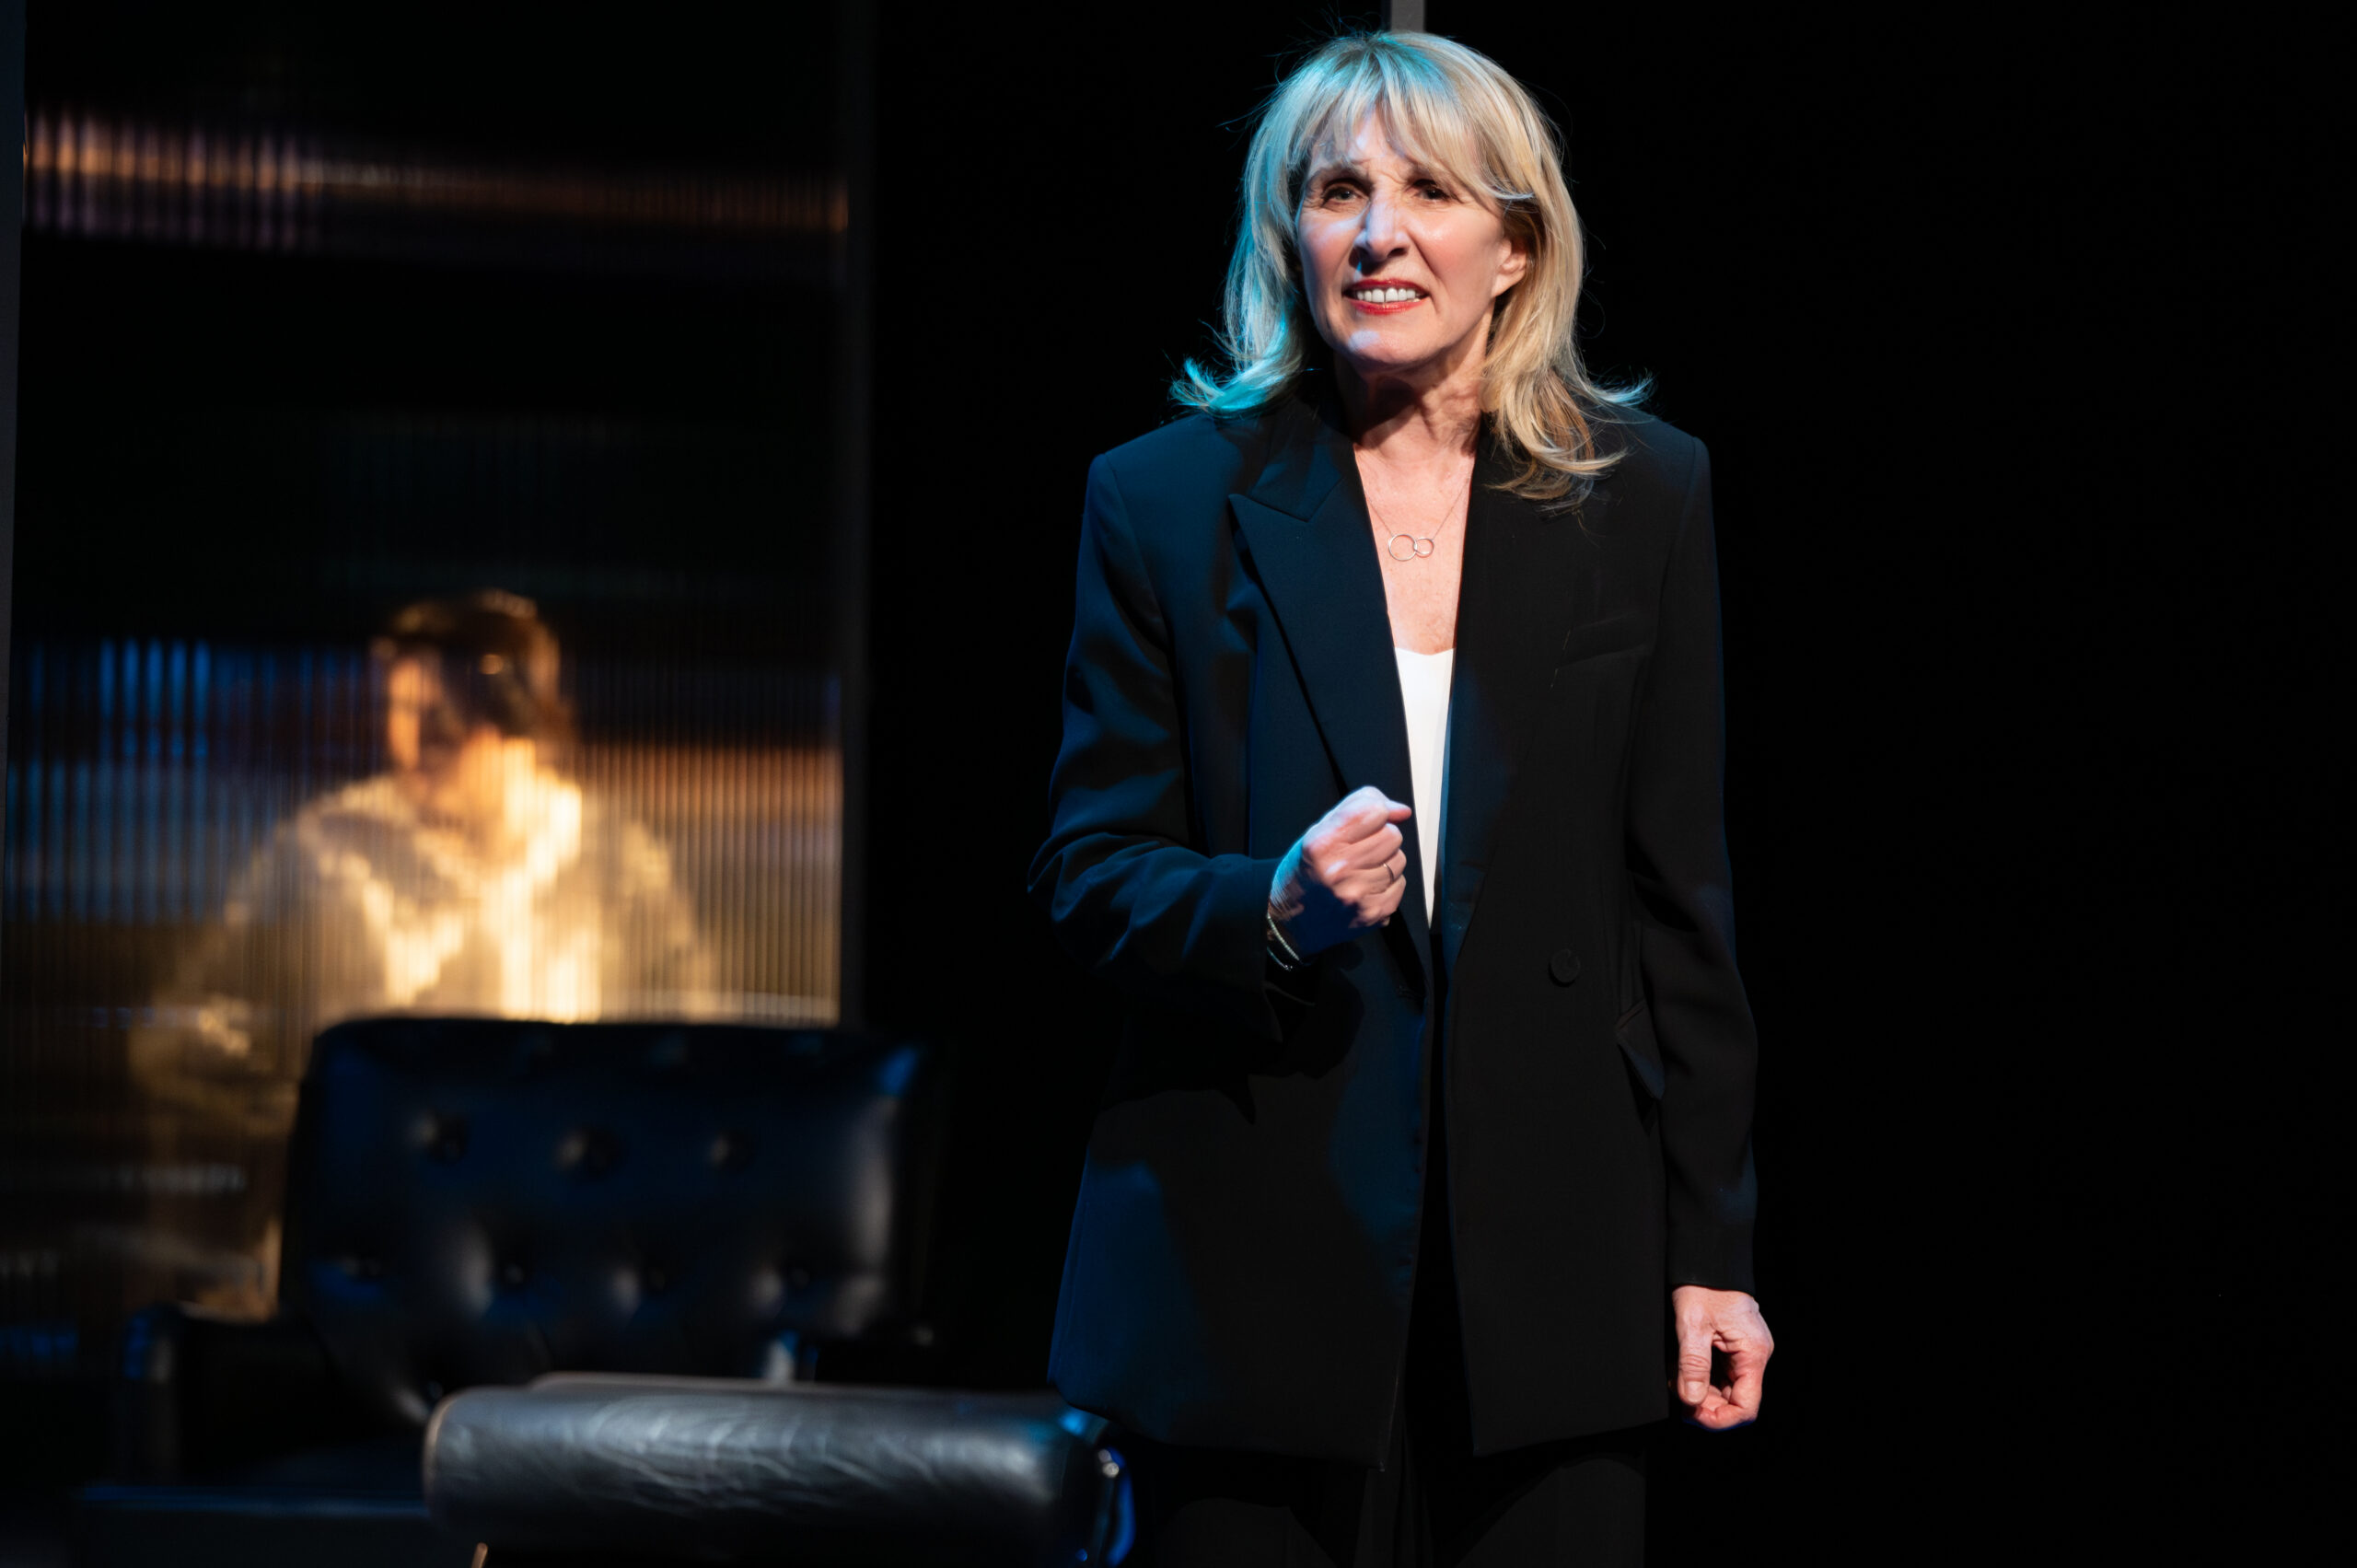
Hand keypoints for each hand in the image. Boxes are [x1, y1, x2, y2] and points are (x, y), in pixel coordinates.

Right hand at [1268, 786, 1411, 957]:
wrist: (1291, 920)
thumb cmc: (1305, 871)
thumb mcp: (1318, 831)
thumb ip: (1358, 809)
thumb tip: (1402, 811)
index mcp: (1322, 845)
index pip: (1374, 811)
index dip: (1376, 811)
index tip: (1368, 820)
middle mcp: (1339, 870)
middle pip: (1392, 835)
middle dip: (1380, 837)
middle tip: (1360, 849)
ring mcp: (1358, 894)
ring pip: (1399, 860)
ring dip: (1385, 861)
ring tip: (1361, 870)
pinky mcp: (1373, 913)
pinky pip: (1399, 885)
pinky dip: (1387, 884)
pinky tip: (1365, 887)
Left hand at [1672, 1285, 1772, 1429]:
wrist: (1708, 1255)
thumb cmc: (1704, 1283)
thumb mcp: (1692, 1324)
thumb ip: (1692, 1365)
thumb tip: (1690, 1401)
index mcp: (1753, 1354)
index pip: (1745, 1408)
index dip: (1718, 1419)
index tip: (1690, 1414)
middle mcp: (1754, 1356)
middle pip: (1735, 1401)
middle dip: (1705, 1405)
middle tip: (1677, 1394)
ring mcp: (1745, 1351)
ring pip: (1726, 1389)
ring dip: (1701, 1392)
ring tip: (1676, 1380)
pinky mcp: (1734, 1345)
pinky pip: (1721, 1373)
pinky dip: (1701, 1377)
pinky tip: (1682, 1370)